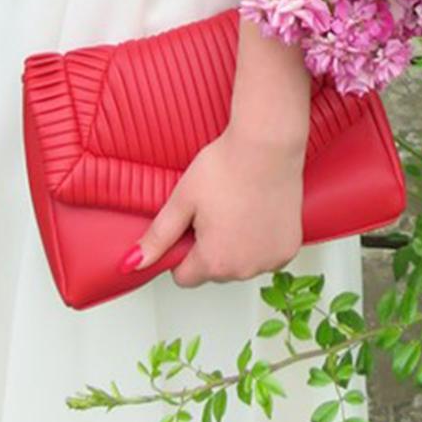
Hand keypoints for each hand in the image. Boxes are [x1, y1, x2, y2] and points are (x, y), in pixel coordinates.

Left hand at [129, 126, 305, 288]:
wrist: (267, 144)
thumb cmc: (226, 166)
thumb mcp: (182, 199)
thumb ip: (157, 237)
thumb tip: (132, 263)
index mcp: (214, 262)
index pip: (184, 277)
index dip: (182, 250)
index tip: (189, 225)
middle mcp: (245, 270)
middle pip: (214, 271)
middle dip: (209, 247)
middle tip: (214, 210)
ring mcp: (271, 261)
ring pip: (241, 264)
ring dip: (236, 246)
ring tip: (236, 207)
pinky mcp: (289, 249)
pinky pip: (266, 255)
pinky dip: (261, 241)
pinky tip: (257, 212)